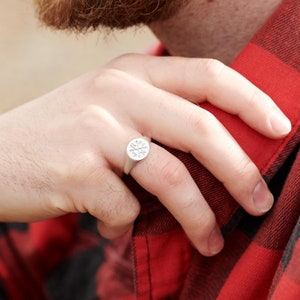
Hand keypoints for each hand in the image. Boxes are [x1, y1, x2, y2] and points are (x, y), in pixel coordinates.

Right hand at [0, 54, 290, 255]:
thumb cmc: (62, 134)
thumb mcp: (112, 109)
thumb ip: (158, 117)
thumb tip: (215, 153)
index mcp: (133, 73)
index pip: (209, 75)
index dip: (251, 100)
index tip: (281, 128)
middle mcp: (118, 94)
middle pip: (202, 129)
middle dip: (241, 171)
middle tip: (259, 203)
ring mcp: (96, 130)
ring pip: (172, 177)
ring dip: (197, 216)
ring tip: (210, 240)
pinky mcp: (77, 170)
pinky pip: (126, 208)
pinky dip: (128, 222)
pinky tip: (113, 222)